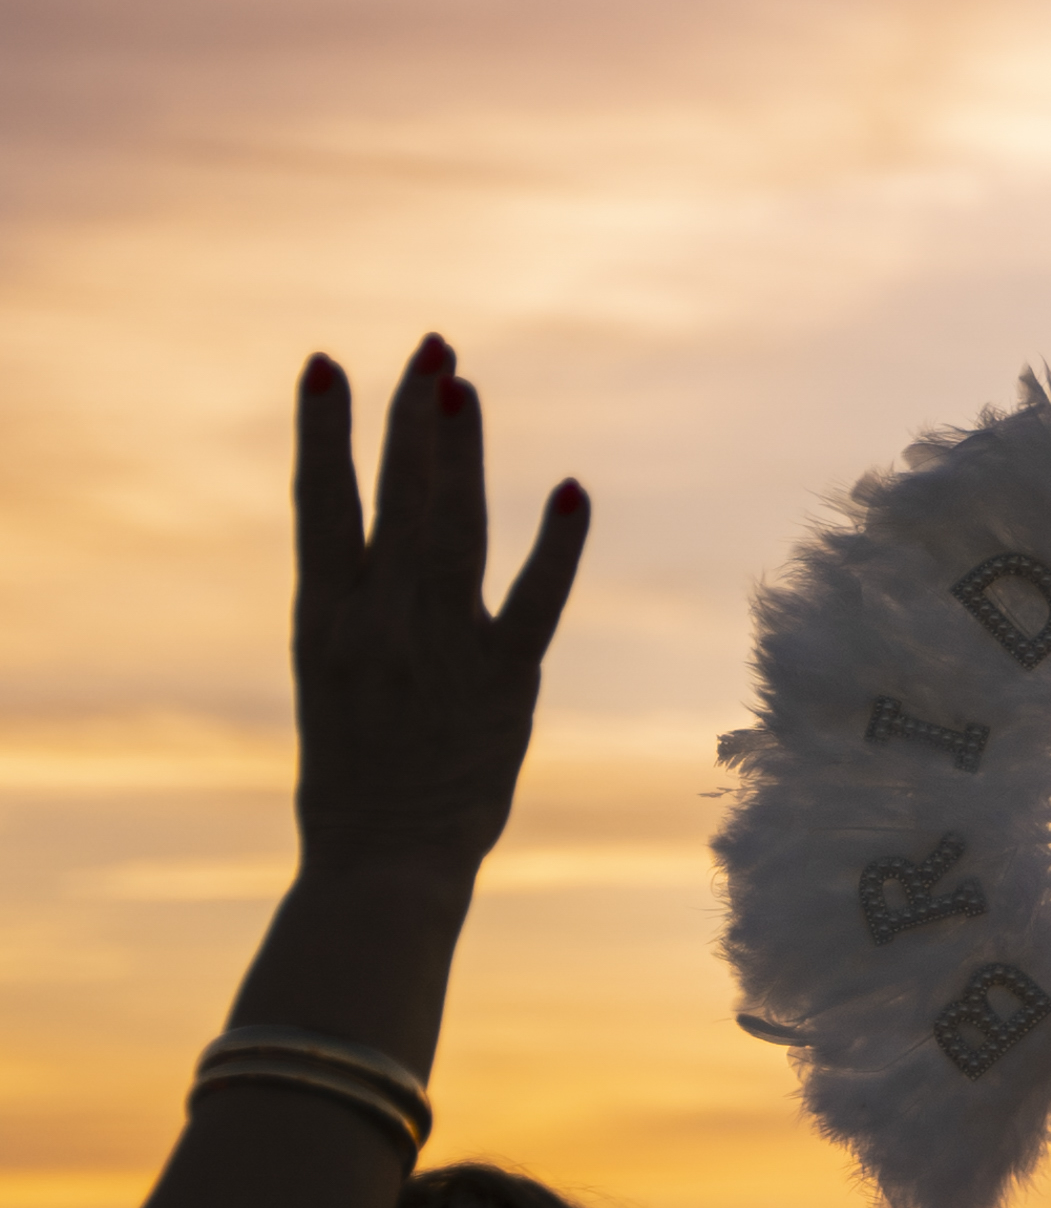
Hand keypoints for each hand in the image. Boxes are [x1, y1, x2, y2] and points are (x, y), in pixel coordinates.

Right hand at [288, 339, 590, 888]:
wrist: (380, 862)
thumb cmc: (356, 773)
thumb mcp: (337, 675)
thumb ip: (365, 609)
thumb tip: (392, 543)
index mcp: (325, 618)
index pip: (321, 505)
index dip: (322, 432)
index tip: (324, 363)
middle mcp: (379, 620)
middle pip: (398, 498)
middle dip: (412, 416)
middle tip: (432, 344)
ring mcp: (440, 647)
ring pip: (456, 529)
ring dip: (465, 454)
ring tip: (467, 385)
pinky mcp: (504, 680)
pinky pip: (536, 601)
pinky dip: (557, 546)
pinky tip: (571, 490)